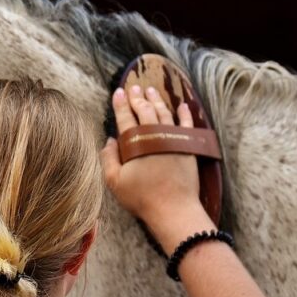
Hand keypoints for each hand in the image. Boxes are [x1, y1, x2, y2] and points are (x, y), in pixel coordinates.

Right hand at [99, 85, 204, 228]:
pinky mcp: (188, 146)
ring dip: (157, 100)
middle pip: (145, 110)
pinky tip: (182, 105)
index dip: (121, 104)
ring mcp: (173, 138)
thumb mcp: (115, 182)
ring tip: (151, 90)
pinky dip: (184, 114)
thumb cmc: (142, 197)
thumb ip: (108, 159)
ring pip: (164, 112)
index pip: (125, 117)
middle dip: (138, 98)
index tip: (118, 92)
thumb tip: (109, 140)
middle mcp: (155, 135)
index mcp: (135, 142)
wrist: (173, 209)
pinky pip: (186, 124)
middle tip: (134, 87)